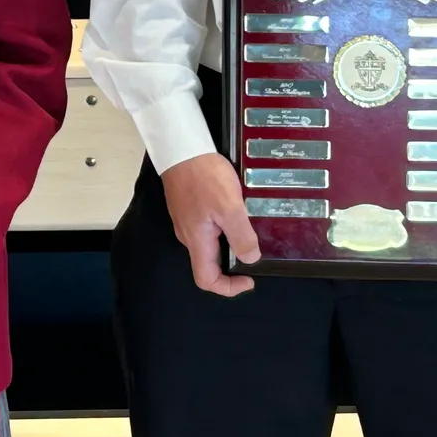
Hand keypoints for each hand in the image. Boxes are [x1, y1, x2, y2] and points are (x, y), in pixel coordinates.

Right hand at [161, 152, 260, 297]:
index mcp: (197, 240)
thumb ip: (241, 237)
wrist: (181, 148)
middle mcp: (189, 235)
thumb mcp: (230, 208)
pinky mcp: (188, 206)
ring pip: (210, 242)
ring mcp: (187, 220)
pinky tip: (235, 207)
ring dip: (230, 241)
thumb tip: (250, 259)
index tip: (249, 279)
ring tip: (248, 222)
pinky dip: (223, 225)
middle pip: (209, 262)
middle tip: (255, 246)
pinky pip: (207, 226)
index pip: (207, 280)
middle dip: (233, 262)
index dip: (229, 288)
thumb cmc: (204, 177)